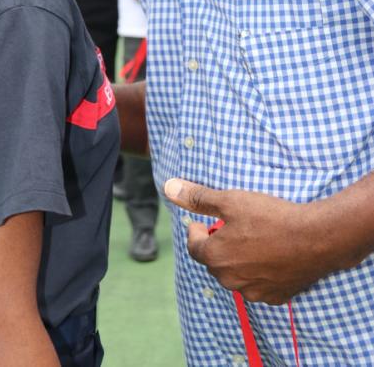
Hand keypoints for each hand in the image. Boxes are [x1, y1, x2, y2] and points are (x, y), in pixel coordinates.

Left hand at [164, 177, 344, 303]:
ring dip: (237, 259)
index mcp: (215, 257)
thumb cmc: (270, 216)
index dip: (197, 231)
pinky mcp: (275, 297)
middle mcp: (230, 280)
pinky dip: (259, 272)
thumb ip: (198, 197)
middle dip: (218, 244)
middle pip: (214, 262)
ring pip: (236, 275)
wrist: (316, 238)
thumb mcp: (230, 200)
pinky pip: (258, 285)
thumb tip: (169, 188)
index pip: (194, 246)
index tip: (205, 221)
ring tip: (253, 239)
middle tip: (232, 226)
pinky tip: (271, 255)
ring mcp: (254, 292)